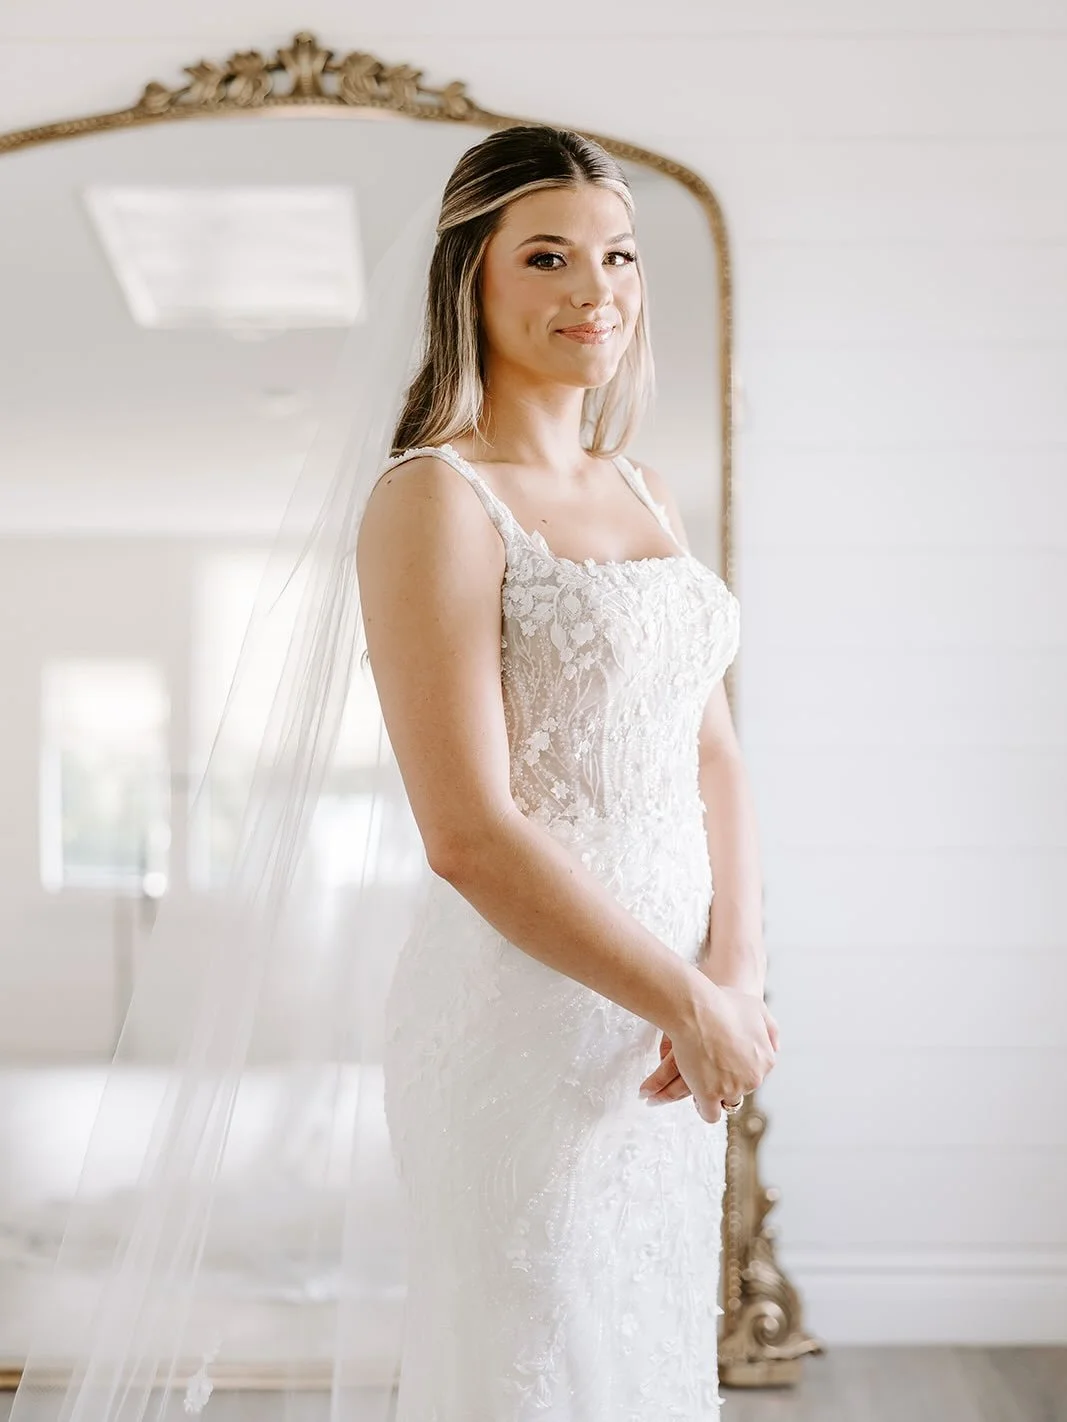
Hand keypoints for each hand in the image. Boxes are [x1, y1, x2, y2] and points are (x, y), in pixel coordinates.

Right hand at [638, 980, 778, 1122]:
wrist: (697, 1009)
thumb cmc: (722, 1003)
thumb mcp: (756, 1008)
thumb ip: (770, 1028)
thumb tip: (775, 1047)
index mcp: (766, 1060)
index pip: (755, 1073)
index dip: (738, 1067)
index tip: (724, 1059)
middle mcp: (754, 1078)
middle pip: (741, 1088)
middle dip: (727, 1080)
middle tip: (709, 1066)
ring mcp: (732, 1089)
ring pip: (726, 1101)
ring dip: (715, 1094)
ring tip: (700, 1080)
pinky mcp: (710, 1096)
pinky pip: (710, 1114)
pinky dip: (704, 1107)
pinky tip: (696, 1095)